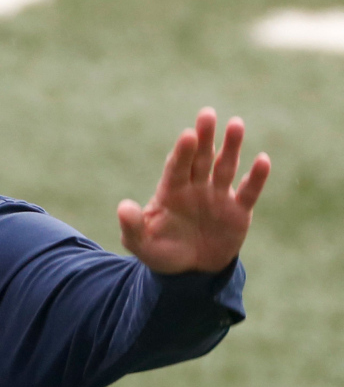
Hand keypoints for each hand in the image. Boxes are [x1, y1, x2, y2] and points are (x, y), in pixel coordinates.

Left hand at [117, 107, 270, 273]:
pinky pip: (248, 191)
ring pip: (225, 166)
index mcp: (171, 191)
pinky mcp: (238, 212)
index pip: (177, 167)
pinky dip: (256, 177)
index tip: (188, 134)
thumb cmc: (162, 252)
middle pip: (200, 158)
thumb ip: (132, 227)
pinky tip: (263, 159)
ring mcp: (218, 197)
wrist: (190, 272)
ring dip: (231, 147)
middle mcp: (195, 187)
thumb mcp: (141, 244)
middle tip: (207, 114)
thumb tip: (123, 207)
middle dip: (205, 137)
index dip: (182, 151)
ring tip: (236, 124)